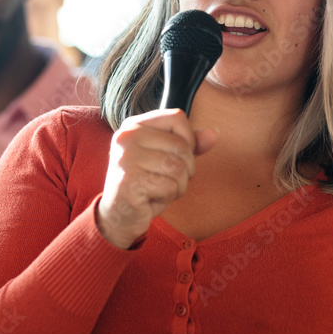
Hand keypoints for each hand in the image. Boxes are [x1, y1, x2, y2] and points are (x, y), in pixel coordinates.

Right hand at [96, 109, 217, 248]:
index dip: (189, 139)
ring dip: (178, 185)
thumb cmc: (145, 183)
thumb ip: (189, 144)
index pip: (177, 117)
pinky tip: (151, 198)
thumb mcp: (166, 158)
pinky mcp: (129, 183)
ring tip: (159, 189)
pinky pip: (170, 187)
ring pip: (178, 168)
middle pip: (181, 146)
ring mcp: (126, 159)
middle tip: (166, 179)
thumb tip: (214, 133)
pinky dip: (168, 197)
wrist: (118, 216)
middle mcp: (126, 138)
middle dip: (185, 169)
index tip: (179, 156)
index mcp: (134, 125)